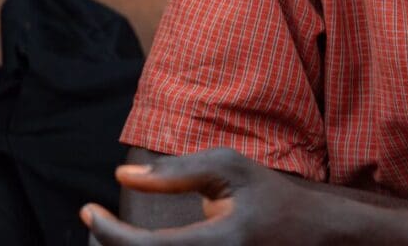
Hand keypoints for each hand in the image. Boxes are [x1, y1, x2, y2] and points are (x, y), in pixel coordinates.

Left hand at [83, 148, 347, 245]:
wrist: (320, 239)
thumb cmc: (273, 198)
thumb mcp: (230, 169)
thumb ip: (176, 172)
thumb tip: (121, 176)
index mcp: (220, 244)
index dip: (108, 232)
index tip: (88, 210)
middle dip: (114, 245)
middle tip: (96, 221)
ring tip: (117, 232)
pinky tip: (142, 243)